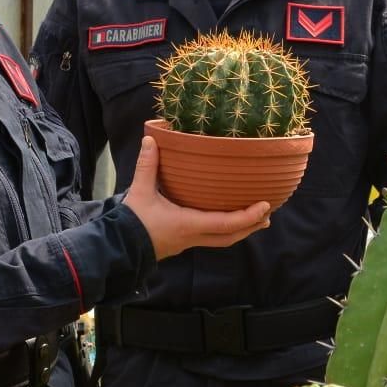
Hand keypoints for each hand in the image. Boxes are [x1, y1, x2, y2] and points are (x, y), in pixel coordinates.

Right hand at [122, 136, 271, 259]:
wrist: (118, 247)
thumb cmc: (132, 221)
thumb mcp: (140, 191)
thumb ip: (147, 165)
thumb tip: (150, 140)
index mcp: (189, 224)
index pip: (226, 224)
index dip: (248, 216)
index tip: (265, 205)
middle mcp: (194, 237)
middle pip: (231, 236)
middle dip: (251, 225)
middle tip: (268, 213)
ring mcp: (190, 242)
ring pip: (223, 240)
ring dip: (242, 229)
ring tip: (257, 218)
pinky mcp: (184, 243)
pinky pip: (213, 238)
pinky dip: (227, 230)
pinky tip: (228, 219)